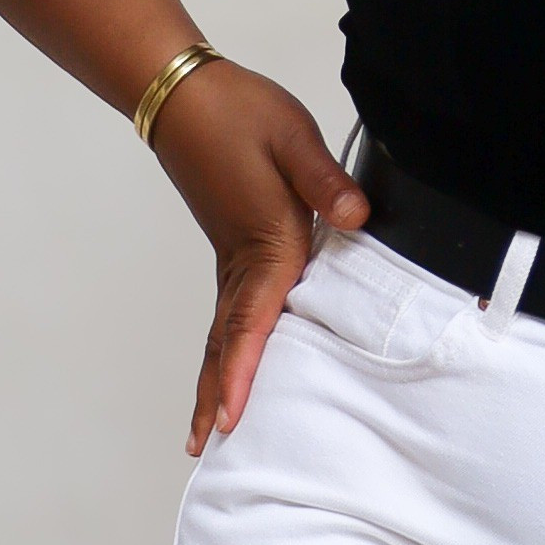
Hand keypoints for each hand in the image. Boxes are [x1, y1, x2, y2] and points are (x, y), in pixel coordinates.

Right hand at [154, 61, 364, 451]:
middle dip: (218, 395)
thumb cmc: (240, 113)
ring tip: (204, 429)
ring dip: (214, 380)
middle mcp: (242, 261)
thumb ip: (326, 180)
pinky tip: (226, 365)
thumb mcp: (293, 137)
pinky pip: (225, 313)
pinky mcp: (230, 249)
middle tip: (207, 447)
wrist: (187, 97)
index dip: (246, 369)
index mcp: (264, 241)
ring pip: (221, 333)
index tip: (234, 415)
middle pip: (227, 341)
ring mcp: (230, 259)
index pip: (254, 318)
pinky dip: (221, 350)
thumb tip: (357, 217)